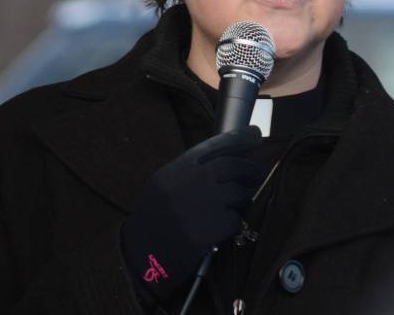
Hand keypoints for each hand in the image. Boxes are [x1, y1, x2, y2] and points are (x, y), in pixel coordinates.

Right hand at [121, 125, 262, 302]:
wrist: (137, 261)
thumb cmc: (152, 224)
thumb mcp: (163, 187)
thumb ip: (189, 173)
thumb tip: (226, 163)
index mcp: (174, 171)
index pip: (212, 146)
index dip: (238, 138)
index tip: (255, 133)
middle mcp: (187, 183)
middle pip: (229, 165)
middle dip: (248, 167)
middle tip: (256, 172)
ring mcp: (197, 207)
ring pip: (236, 193)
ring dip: (243, 198)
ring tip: (239, 204)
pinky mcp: (206, 233)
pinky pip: (235, 220)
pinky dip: (236, 222)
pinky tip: (227, 226)